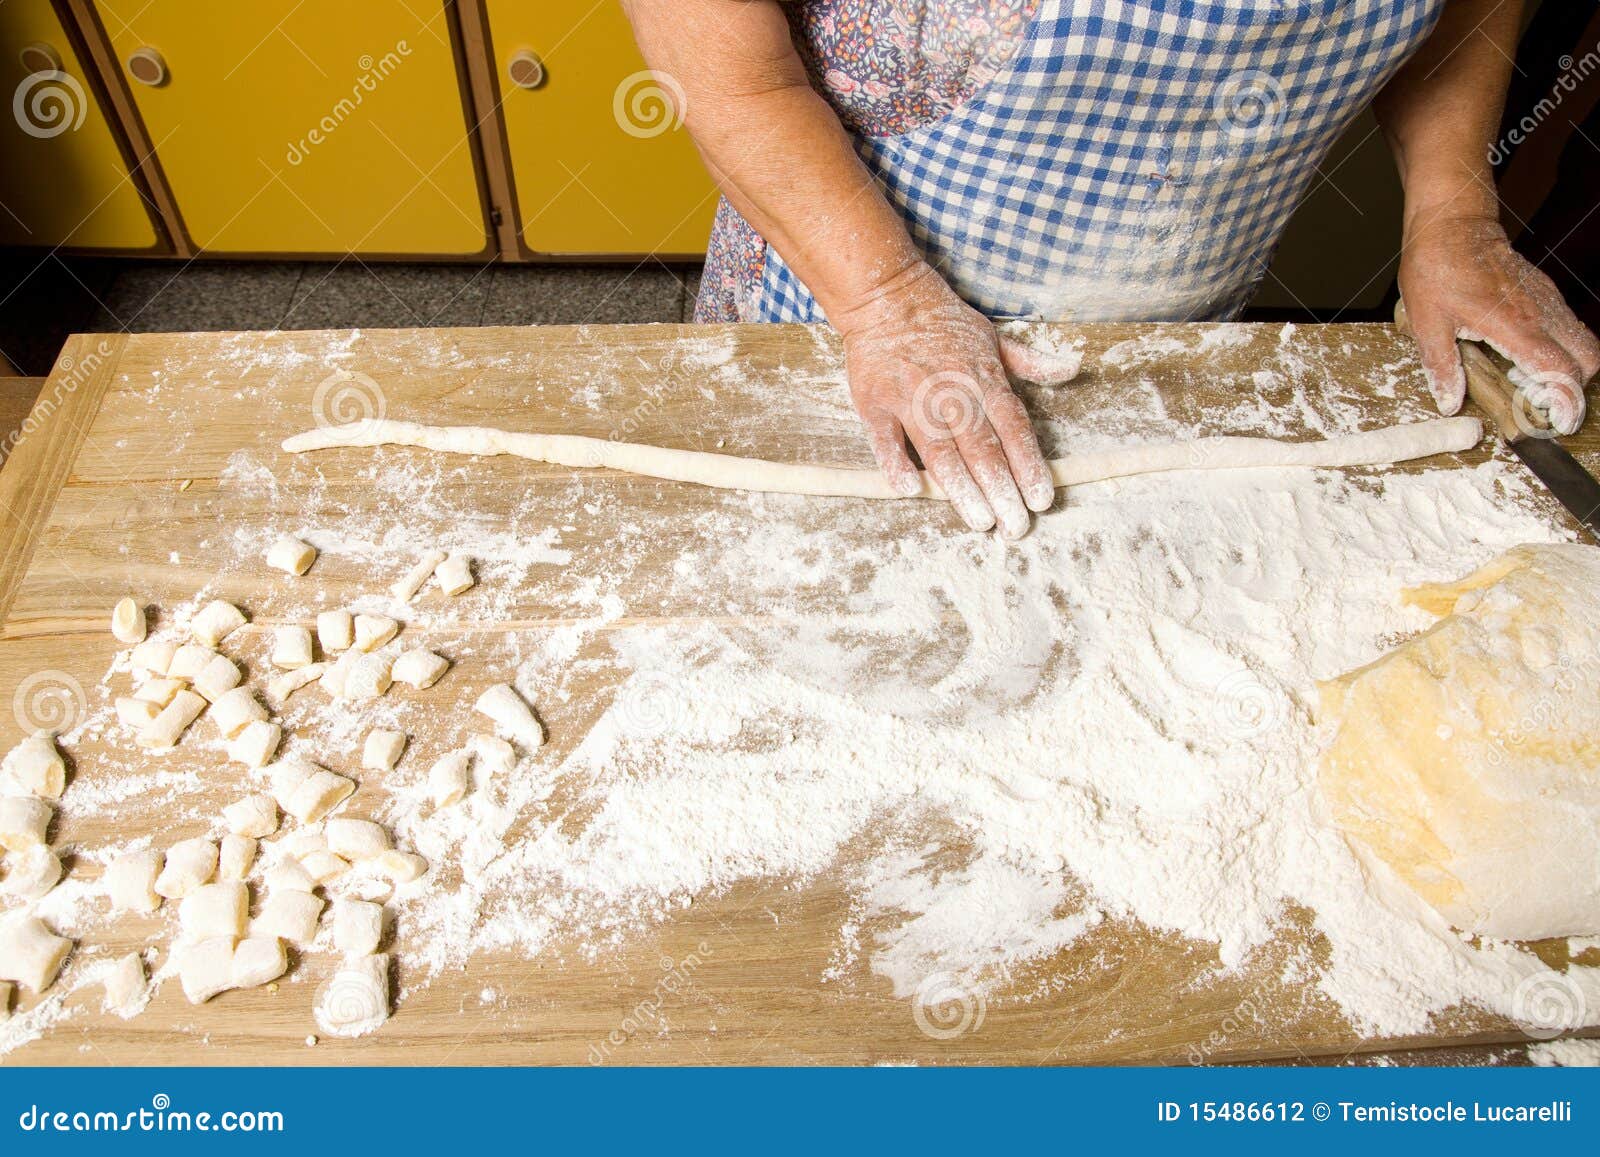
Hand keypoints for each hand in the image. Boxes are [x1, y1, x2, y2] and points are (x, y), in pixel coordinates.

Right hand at [833, 262, 1055, 537]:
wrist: (886, 295)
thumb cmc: (943, 322)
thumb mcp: (994, 337)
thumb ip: (1031, 362)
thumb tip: (1072, 367)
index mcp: (984, 380)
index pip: (1014, 430)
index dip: (1029, 467)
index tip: (1041, 500)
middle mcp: (952, 393)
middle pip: (983, 449)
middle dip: (1002, 491)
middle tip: (1015, 527)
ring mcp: (912, 399)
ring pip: (941, 451)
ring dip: (962, 488)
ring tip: (981, 521)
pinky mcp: (875, 403)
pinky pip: (886, 439)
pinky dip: (896, 463)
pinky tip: (911, 490)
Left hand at [1398, 214, 1598, 434]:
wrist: (1453, 224)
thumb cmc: (1438, 268)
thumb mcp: (1426, 322)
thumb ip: (1442, 365)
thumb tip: (1450, 401)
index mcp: (1514, 324)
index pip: (1559, 368)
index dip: (1566, 400)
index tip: (1561, 421)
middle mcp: (1541, 312)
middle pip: (1587, 359)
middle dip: (1575, 389)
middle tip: (1544, 408)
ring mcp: (1547, 301)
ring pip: (1582, 342)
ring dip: (1567, 370)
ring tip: (1530, 385)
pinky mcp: (1544, 294)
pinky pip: (1567, 327)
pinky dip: (1559, 350)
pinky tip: (1525, 358)